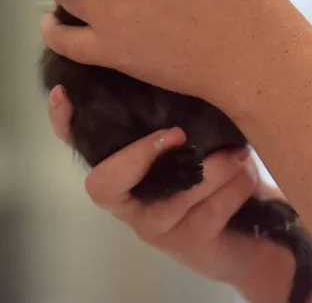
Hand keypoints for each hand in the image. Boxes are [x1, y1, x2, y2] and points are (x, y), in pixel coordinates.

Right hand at [48, 85, 289, 294]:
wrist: (249, 224)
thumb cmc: (214, 164)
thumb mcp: (196, 130)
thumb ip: (176, 109)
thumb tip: (176, 67)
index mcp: (122, 164)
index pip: (77, 143)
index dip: (63, 122)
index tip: (62, 92)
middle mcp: (128, 198)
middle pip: (104, 185)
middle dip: (139, 156)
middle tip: (176, 133)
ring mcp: (153, 226)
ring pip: (174, 195)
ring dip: (215, 169)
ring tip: (238, 152)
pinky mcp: (187, 244)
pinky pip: (208, 212)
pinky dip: (234, 187)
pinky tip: (246, 174)